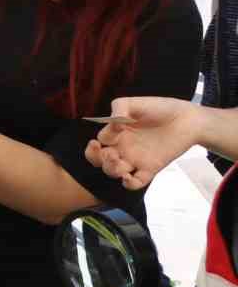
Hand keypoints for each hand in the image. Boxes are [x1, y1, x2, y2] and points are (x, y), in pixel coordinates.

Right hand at [86, 96, 206, 190]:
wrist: (188, 120)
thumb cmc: (162, 108)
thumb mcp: (136, 103)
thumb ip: (119, 108)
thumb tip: (111, 125)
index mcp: (117, 132)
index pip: (101, 140)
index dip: (102, 139)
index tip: (115, 130)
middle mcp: (123, 147)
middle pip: (100, 160)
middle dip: (97, 159)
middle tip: (110, 153)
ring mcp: (136, 159)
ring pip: (113, 172)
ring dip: (111, 170)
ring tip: (120, 164)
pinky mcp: (150, 169)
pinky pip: (136, 182)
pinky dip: (129, 184)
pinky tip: (129, 178)